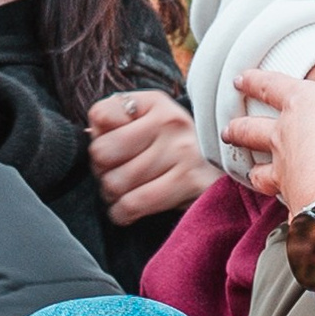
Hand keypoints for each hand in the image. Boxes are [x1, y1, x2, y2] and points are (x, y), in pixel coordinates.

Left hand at [87, 92, 219, 223]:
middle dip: (101, 170)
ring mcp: (183, 151)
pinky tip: (127, 209)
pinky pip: (134, 204)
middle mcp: (171, 122)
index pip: (100, 116)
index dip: (98, 137)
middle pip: (101, 153)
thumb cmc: (172, 147)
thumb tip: (91, 133)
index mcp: (155, 102)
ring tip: (126, 191)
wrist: (224, 169)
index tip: (113, 148)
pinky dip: (121, 213)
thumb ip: (115, 121)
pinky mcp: (191, 182)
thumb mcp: (147, 122)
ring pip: (114, 182)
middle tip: (115, 174)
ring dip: (112, 194)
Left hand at [222, 66, 314, 210]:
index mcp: (302, 104)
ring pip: (257, 168)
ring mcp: (283, 170)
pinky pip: (279, 200)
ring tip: (249, 172)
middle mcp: (284, 136)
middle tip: (228, 130)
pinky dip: (280, 201)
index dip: (255, 80)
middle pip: (250, 129)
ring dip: (252, 168)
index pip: (271, 85)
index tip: (240, 78)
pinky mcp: (291, 199)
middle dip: (238, 128)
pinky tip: (285, 205)